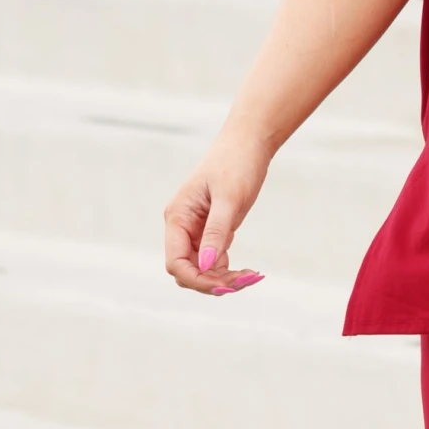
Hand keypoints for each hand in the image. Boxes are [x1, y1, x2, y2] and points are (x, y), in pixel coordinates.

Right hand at [164, 131, 270, 293]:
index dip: (196, 279)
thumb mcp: (230, 197)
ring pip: (202, 268)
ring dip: (223, 279)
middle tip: (246, 281)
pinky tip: (250, 271)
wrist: (249, 142)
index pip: (176, 262)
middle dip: (212, 282)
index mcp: (177, 217)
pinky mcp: (213, 230)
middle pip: (188, 270)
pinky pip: (214, 260)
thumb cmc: (237, 163)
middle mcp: (182, 227)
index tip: (224, 286)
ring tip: (253, 277)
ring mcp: (196, 230)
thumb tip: (205, 265)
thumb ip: (216, 231)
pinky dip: (228, 269)